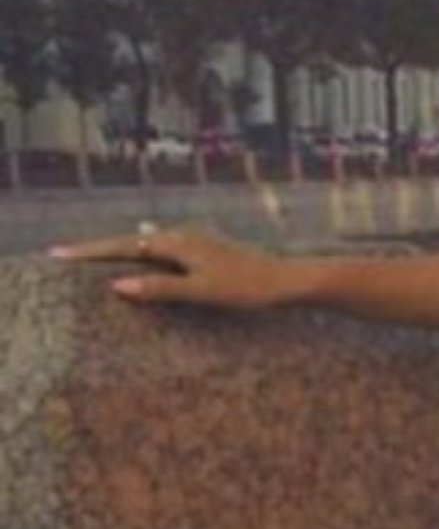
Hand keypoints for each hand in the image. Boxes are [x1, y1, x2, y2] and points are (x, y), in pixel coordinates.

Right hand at [48, 226, 292, 310]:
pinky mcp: (208, 251)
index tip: (58, 254)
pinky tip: (146, 250)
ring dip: (121, 250)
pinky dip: (144, 254)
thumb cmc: (249, 288)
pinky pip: (165, 250)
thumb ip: (160, 289)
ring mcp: (197, 242)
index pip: (122, 247)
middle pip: (131, 242)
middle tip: (66, 255)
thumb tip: (117, 284)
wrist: (290, 280)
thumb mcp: (201, 292)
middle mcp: (184, 236)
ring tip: (95, 255)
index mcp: (177, 243)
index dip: (90, 251)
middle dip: (99, 249)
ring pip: (148, 244)